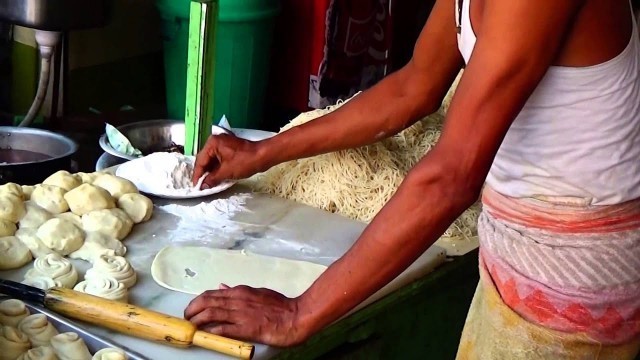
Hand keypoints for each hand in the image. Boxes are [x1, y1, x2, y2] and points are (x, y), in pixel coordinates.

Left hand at [184, 285, 309, 346]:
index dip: (198, 301)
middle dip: (192, 309)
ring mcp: (240, 314)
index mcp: (240, 292)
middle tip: (187, 318)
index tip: (193, 308)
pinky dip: (210, 331)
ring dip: (197, 320)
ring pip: (210, 313)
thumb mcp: (258, 292)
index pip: (212, 294)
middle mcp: (237, 300)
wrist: (295, 317)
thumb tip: (222, 287)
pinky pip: (222, 328)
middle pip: (206, 301)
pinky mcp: (245, 328)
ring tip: (191, 326)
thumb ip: (239, 292)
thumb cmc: (281, 306)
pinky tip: (204, 334)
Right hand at [192, 134, 263, 188]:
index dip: (197, 175)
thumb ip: (212, 179)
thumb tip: (203, 186)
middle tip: (200, 186)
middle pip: (205, 159)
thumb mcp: (226, 172)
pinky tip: (215, 178)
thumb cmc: (244, 161)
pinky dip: (217, 168)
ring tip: (206, 184)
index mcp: (212, 143)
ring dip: (210, 171)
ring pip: (212, 160)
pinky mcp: (229, 148)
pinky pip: (219, 159)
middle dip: (203, 173)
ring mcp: (223, 144)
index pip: (200, 160)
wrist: (263, 156)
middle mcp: (215, 141)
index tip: (195, 186)